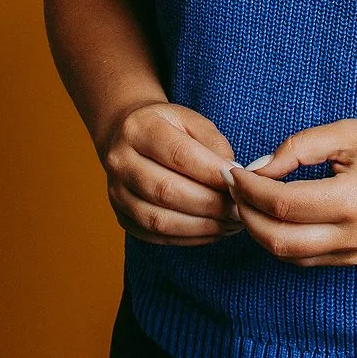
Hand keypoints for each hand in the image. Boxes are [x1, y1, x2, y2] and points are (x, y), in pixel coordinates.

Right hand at [99, 101, 244, 245]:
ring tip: (230, 223)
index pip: (178, 154)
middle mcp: (120, 162)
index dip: (211, 172)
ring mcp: (117, 193)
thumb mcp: (191, 120)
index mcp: (139, 129)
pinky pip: (157, 236)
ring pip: (160, 220)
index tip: (238, 181)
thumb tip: (232, 175)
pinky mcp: (122, 218)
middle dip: (210, 204)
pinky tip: (212, 230)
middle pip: (167, 191)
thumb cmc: (167, 127)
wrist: (127, 136)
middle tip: (239, 208)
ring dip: (202, 226)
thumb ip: (213, 143)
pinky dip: (189, 237)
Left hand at [226, 119, 356, 266]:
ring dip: (259, 231)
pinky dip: (280, 241)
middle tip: (232, 188)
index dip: (249, 189)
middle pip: (276, 241)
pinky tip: (272, 215)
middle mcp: (348, 236)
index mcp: (350, 201)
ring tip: (247, 200)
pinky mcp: (352, 259)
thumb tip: (261, 168)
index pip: (282, 205)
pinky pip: (305, 259)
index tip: (234, 171)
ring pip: (287, 256)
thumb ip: (300, 147)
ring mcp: (351, 253)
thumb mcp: (350, 133)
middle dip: (245, 214)